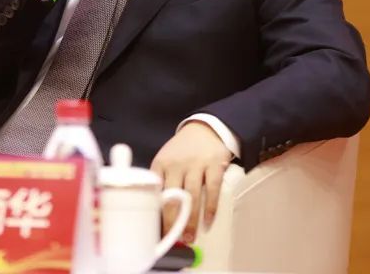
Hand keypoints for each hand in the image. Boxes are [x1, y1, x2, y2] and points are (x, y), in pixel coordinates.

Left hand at [150, 121, 233, 242]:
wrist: (205, 129)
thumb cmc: (182, 151)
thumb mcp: (166, 160)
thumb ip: (161, 182)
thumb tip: (157, 214)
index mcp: (161, 164)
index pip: (154, 192)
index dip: (155, 213)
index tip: (156, 231)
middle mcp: (177, 163)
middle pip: (172, 197)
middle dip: (173, 222)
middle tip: (174, 239)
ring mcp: (197, 164)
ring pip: (192, 196)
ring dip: (191, 220)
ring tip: (190, 237)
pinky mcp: (215, 164)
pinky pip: (213, 189)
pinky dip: (211, 208)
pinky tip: (208, 222)